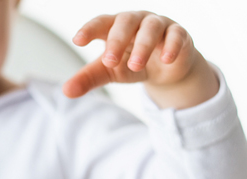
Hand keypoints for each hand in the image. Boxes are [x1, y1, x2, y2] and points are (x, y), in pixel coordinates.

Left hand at [63, 11, 217, 108]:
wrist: (166, 70)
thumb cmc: (131, 64)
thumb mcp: (109, 71)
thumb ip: (88, 78)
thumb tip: (66, 91)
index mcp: (115, 27)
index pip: (101, 23)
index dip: (90, 29)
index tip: (78, 40)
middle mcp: (136, 20)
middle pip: (125, 22)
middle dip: (117, 40)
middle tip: (109, 61)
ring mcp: (159, 25)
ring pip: (151, 28)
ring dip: (142, 46)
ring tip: (134, 66)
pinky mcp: (180, 34)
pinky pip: (177, 35)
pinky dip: (171, 46)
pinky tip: (166, 60)